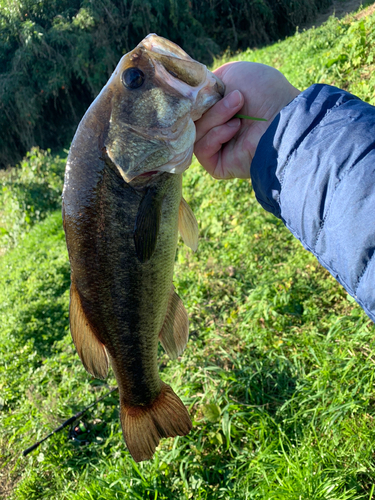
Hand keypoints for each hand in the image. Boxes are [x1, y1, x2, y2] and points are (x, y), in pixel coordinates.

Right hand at [194, 62, 299, 178]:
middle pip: (190, 120)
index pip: (192, 107)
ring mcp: (218, 148)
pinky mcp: (218, 165)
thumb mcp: (233, 73)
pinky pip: (202, 150)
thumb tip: (191, 98)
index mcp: (219, 109)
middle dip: (209, 106)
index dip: (193, 98)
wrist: (282, 116)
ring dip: (216, 117)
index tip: (201, 89)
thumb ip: (206, 83)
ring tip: (238, 109)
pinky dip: (215, 135)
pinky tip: (235, 128)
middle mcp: (217, 128)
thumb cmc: (265, 91)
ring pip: (195, 133)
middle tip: (234, 97)